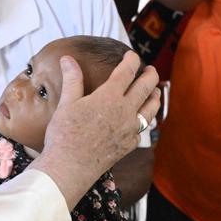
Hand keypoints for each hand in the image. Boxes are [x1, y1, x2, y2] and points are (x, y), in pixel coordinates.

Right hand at [33, 53, 159, 209]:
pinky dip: (146, 119)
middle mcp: (125, 111)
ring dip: (155, 96)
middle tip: (150, 69)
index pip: (127, 72)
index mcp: (109, 97)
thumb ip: (72, 79)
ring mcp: (130, 129)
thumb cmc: (64, 134)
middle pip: (146, 87)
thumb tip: (67, 58)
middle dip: (150, 75)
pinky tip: (142, 118)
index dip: (132, 60)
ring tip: (155, 91)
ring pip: (151, 108)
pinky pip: (143, 128)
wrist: (70, 166)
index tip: (132, 54)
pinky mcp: (130, 144)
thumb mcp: (66, 103)